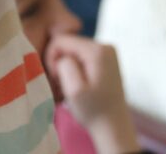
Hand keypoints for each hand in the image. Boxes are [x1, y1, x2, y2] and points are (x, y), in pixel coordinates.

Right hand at [44, 34, 138, 153]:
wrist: (113, 126)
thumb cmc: (93, 111)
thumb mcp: (74, 90)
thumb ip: (64, 65)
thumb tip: (61, 55)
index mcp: (97, 50)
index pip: (61, 40)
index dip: (52, 58)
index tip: (56, 79)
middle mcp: (105, 46)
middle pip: (68, 45)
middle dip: (60, 64)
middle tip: (62, 86)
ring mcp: (107, 53)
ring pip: (74, 52)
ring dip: (67, 69)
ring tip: (70, 88)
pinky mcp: (106, 61)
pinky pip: (82, 58)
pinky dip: (75, 70)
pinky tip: (78, 86)